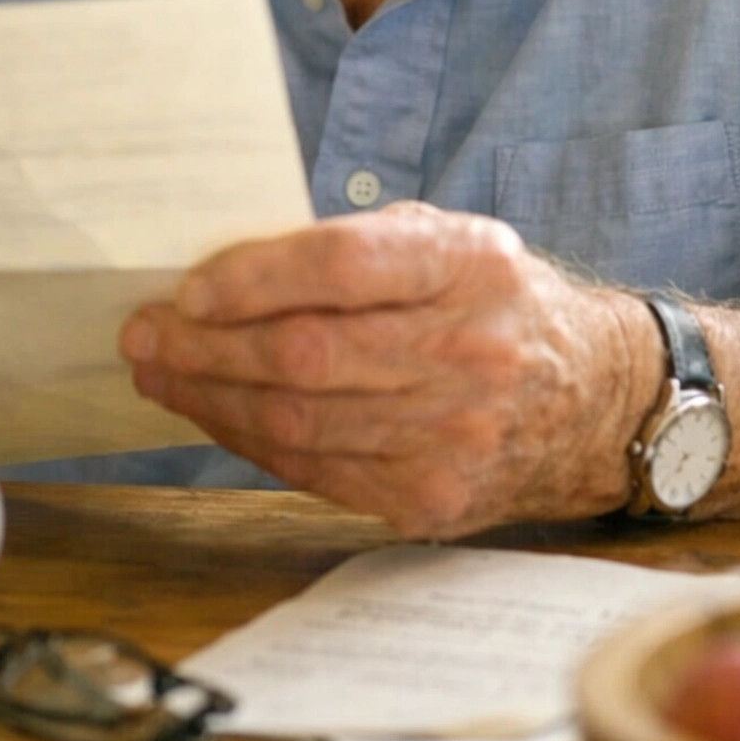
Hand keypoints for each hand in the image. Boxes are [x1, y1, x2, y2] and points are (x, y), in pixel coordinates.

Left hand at [119, 201, 658, 536]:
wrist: (595, 401)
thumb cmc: (496, 304)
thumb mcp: (449, 242)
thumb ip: (357, 249)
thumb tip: (229, 269)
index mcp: (469, 266)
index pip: (343, 267)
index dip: (255, 278)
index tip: (188, 287)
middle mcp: (468, 351)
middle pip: (307, 353)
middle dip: (205, 346)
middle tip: (143, 332)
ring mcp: (452, 435)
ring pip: (300, 421)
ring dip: (211, 399)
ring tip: (160, 373)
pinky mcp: (430, 497)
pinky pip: (316, 471)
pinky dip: (252, 441)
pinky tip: (215, 413)